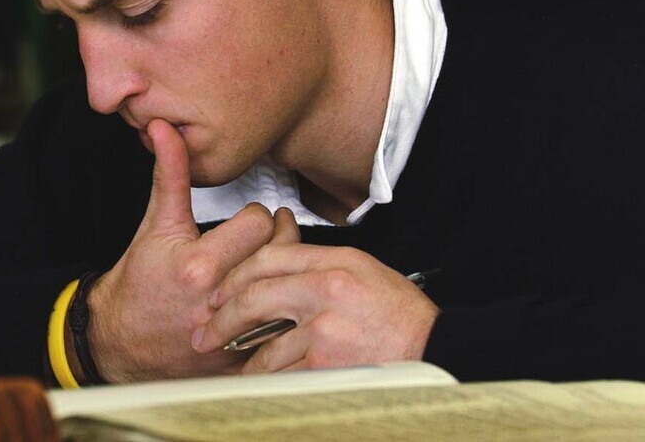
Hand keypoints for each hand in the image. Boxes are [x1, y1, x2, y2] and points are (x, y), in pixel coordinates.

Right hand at [87, 119, 298, 382]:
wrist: (120, 341)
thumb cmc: (140, 283)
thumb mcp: (155, 224)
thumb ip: (168, 174)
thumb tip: (166, 129)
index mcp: (199, 265)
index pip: (259, 224)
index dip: (257, 215)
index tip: (249, 219)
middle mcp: (218, 300)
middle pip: (280, 254)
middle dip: (279, 239)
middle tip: (272, 233)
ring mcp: (231, 332)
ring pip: (287, 291)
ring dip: (286, 273)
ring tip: (275, 260)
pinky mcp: (241, 357)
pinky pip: (282, 328)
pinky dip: (284, 310)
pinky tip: (273, 298)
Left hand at [192, 243, 438, 372]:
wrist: (440, 350)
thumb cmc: (404, 315)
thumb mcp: (365, 272)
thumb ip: (319, 266)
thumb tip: (274, 270)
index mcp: (335, 262)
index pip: (268, 258)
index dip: (235, 277)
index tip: (218, 295)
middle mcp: (327, 290)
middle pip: (254, 298)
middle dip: (222, 320)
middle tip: (204, 335)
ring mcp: (325, 329)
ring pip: (265, 346)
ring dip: (245, 362)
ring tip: (233, 370)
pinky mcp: (327, 364)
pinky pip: (284, 375)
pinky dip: (269, 383)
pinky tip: (262, 386)